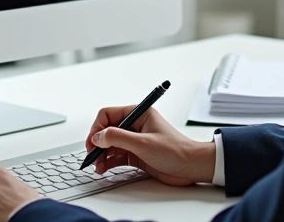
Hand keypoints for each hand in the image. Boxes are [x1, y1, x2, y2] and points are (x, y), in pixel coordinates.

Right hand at [87, 106, 215, 186]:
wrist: (191, 168)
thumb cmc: (176, 150)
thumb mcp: (143, 143)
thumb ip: (118, 138)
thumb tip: (98, 136)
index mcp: (138, 114)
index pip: (108, 115)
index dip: (97, 128)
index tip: (92, 142)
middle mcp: (135, 126)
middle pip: (107, 131)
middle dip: (97, 144)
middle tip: (92, 156)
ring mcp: (135, 141)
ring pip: (110, 145)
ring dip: (101, 155)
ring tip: (98, 166)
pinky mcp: (136, 155)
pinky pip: (116, 156)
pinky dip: (108, 162)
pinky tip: (104, 169)